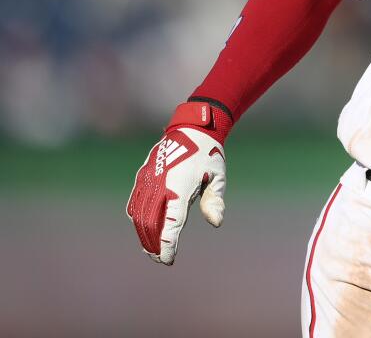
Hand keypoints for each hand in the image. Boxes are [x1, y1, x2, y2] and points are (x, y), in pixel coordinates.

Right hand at [126, 101, 229, 264]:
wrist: (192, 128)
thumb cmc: (209, 154)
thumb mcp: (218, 177)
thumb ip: (214, 201)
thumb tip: (216, 223)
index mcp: (179, 187)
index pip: (169, 224)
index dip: (167, 246)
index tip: (168, 261)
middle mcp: (159, 185)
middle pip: (149, 224)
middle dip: (154, 245)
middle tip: (162, 259)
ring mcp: (147, 180)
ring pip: (138, 216)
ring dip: (144, 235)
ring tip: (153, 250)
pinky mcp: (142, 176)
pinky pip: (134, 203)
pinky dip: (138, 219)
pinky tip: (145, 230)